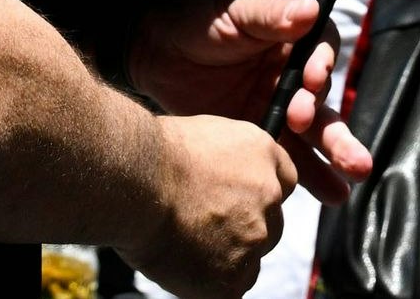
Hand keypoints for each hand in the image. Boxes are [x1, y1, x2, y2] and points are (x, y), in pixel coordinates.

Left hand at [129, 0, 371, 199]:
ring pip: (312, 136)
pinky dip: (305, 175)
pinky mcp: (258, 133)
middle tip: (350, 160)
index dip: (322, 67)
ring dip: (331, 161)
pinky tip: (327, 195)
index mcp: (293, 37)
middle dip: (336, 133)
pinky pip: (285, 156)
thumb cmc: (197, 15)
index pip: (321, 53)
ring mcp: (277, 106)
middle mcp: (292, 74)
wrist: (152, 47)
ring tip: (343, 191)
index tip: (310, 82)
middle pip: (323, 104)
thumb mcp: (235, 10)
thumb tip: (312, 10)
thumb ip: (270, 14)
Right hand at [131, 111, 297, 298]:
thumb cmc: (154, 155)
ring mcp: (253, 239)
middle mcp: (269, 197)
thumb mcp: (206, 136)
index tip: (240, 202)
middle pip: (270, 225)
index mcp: (263, 156)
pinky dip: (210, 283)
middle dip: (244, 230)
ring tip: (187, 245)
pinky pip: (230, 288)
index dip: (259, 196)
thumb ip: (229, 161)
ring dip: (226, 258)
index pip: (283, 183)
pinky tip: (185, 264)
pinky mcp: (233, 276)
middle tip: (206, 228)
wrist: (136, 180)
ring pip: (250, 259)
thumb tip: (226, 178)